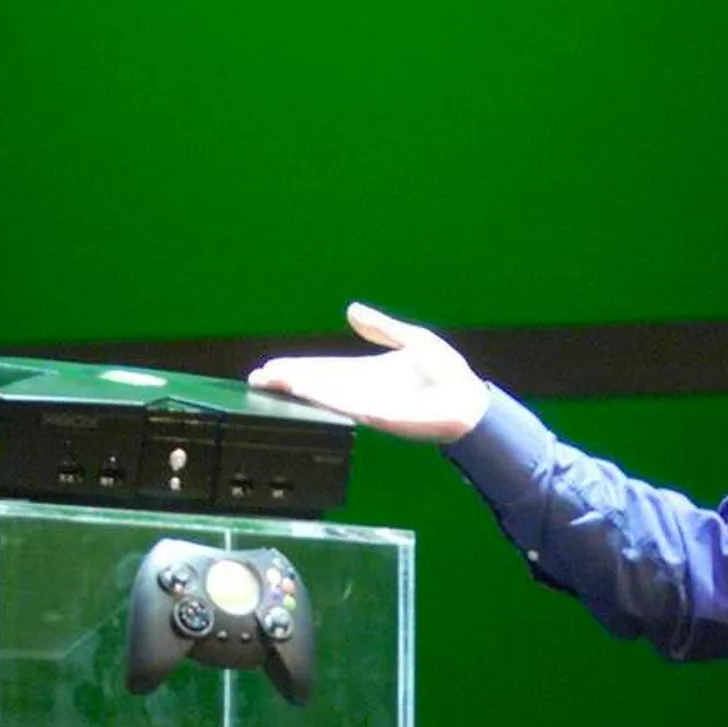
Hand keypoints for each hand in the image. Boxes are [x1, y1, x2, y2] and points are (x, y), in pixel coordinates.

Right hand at [248, 302, 489, 442]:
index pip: (325, 370)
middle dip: (288, 381)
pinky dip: (327, 400)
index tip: (272, 367)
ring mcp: (370, 405)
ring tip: (272, 383)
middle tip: (257, 378)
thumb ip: (382, 327)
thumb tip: (352, 310)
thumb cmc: (449, 375)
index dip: (299, 369)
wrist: (470, 401)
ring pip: (325, 397)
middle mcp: (363, 391)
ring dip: (299, 390)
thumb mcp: (412, 340)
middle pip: (317, 385)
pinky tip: (307, 394)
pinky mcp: (382, 416)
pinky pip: (348, 407)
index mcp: (368, 373)